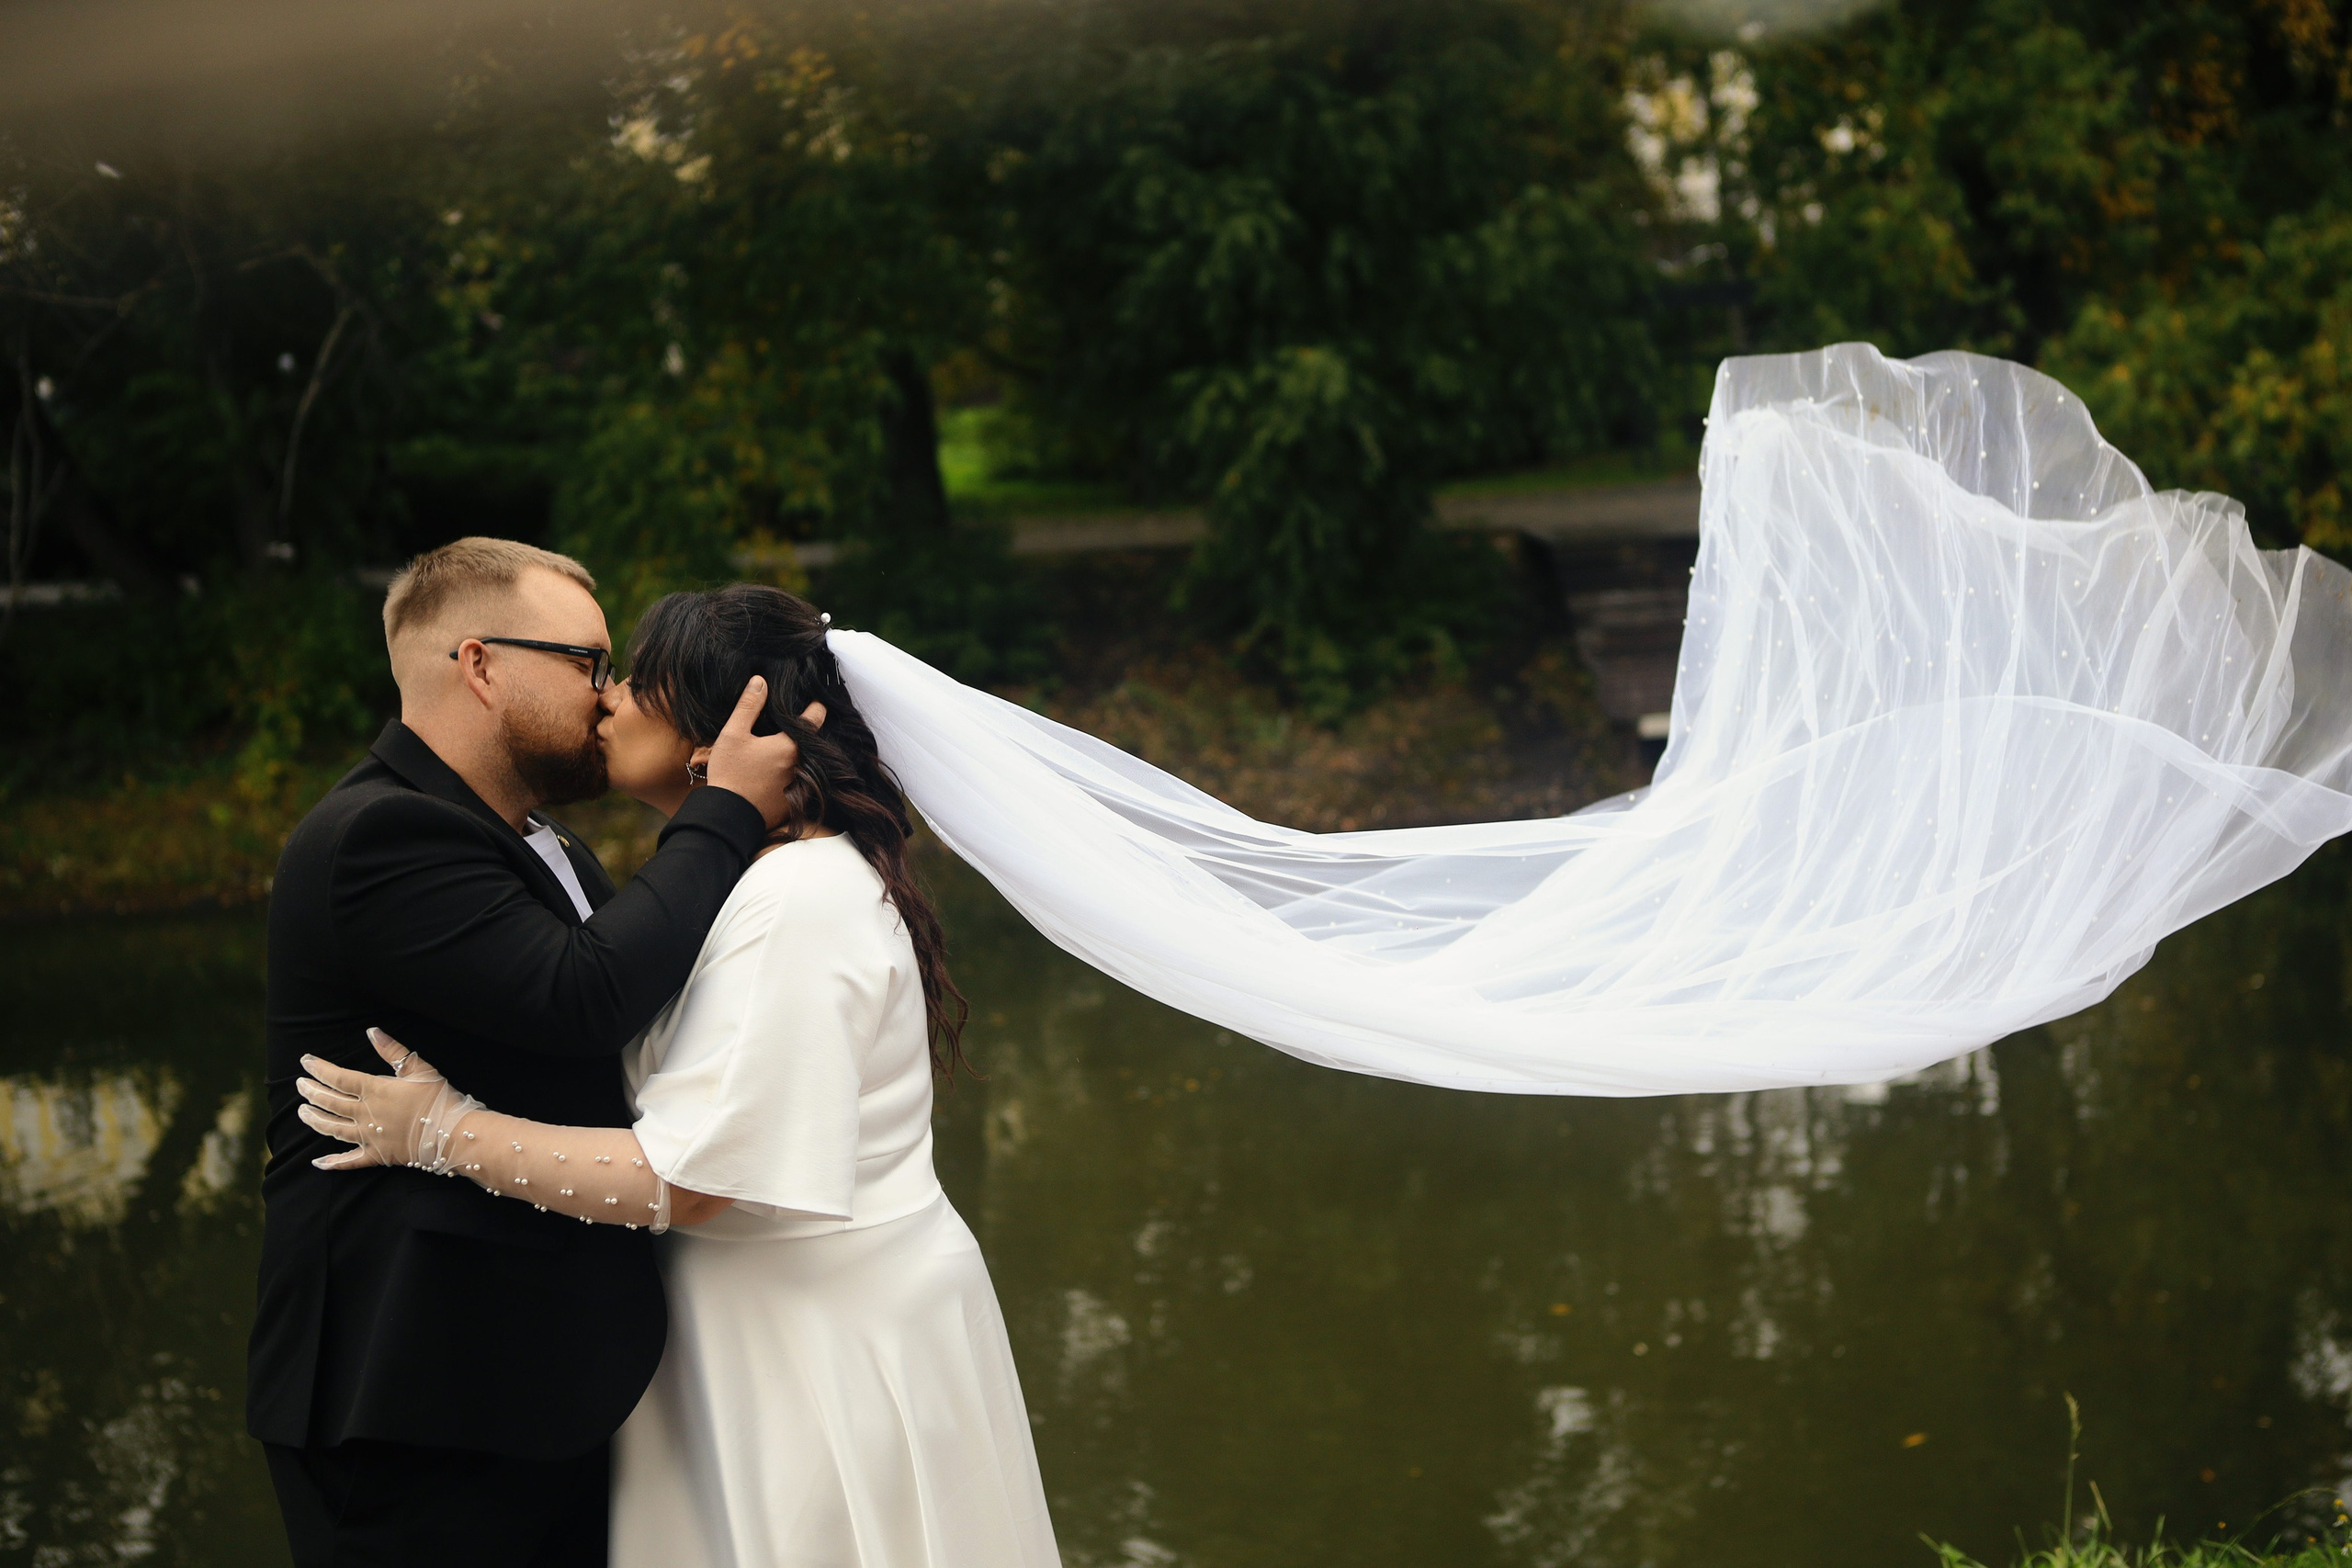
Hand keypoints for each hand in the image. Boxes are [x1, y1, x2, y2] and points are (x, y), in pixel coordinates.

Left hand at [296, 1027, 476, 1171]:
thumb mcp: (419, 1068)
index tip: (305, 1061)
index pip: (339, 1077)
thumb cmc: (438, 1098)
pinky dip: (333, 1163)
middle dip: (312, 1092)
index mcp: (375, 1090)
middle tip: (299, 1085)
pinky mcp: (377, 1155)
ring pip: (333, 1128)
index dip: (319, 1069)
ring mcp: (369, 1137)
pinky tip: (318, 1163)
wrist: (452, 1133)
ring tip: (302, 1112)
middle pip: (331, 1102)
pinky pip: (350, 1161)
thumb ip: (392, 1050)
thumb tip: (371, 1031)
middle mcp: (366, 1114)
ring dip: (315, 1120)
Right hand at [701, 674, 826, 829]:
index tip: (818, 701)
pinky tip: (783, 770)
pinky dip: (797, 773)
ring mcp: (801, 785)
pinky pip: (802, 781)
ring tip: (790, 744)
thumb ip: (748, 706)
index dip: (816, 707)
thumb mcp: (733, 734)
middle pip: (811, 742)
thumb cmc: (730, 773)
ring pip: (808, 762)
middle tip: (800, 721)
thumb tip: (760, 681)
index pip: (813, 720)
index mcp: (790, 746)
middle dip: (806, 732)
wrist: (729, 816)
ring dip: (802, 754)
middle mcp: (802, 765)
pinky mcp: (795, 801)